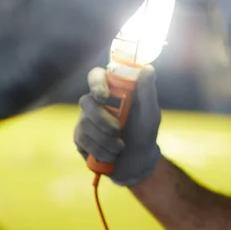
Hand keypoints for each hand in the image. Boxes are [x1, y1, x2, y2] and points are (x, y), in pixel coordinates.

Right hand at [74, 65, 161, 185]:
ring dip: (104, 139)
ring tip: (120, 148)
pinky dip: (99, 149)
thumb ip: (148, 91)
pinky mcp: (80, 137)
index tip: (103, 97)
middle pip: (86, 102)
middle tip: (118, 131)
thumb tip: (147, 68)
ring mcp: (85, 119)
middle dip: (102, 120)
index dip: (96, 83)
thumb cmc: (145, 131)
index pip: (96, 76)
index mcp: (112, 91)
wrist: (137, 160)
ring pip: (85, 124)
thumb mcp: (150, 113)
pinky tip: (111, 155)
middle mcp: (96, 102)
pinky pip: (82, 140)